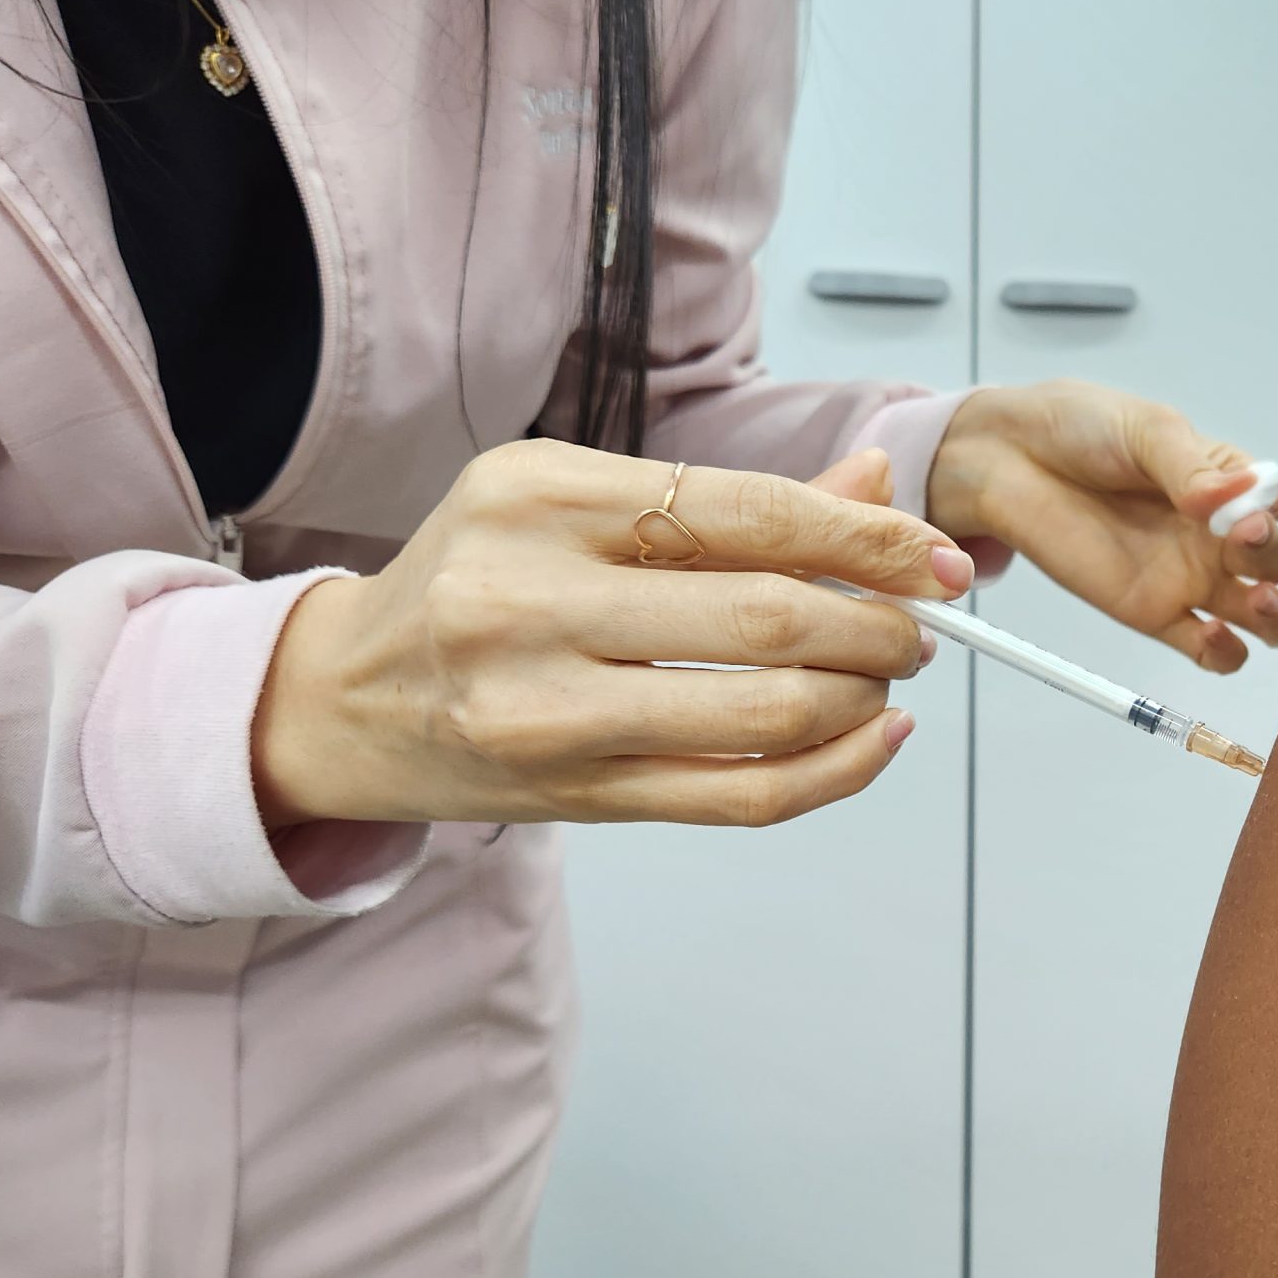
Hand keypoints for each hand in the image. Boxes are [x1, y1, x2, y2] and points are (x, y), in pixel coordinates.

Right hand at [253, 441, 971, 830]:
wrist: (344, 696)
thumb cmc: (474, 585)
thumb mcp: (575, 505)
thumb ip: (726, 501)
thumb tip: (875, 479)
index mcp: (541, 497)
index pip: (751, 510)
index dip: (867, 536)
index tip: (932, 558)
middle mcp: (531, 598)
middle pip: (770, 615)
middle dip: (879, 624)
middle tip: (918, 628)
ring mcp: (547, 708)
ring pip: (766, 712)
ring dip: (860, 698)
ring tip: (883, 680)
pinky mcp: (572, 795)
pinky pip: (739, 797)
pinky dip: (832, 774)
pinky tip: (871, 742)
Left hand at [925, 381, 1277, 673]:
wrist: (1011, 459)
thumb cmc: (1082, 431)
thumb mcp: (1145, 430)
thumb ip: (1190, 466)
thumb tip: (1229, 497)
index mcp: (1232, 484)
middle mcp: (1221, 536)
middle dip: (1275, 553)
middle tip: (1245, 531)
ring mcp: (1192, 579)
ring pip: (1265, 618)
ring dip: (1276, 617)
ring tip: (1255, 600)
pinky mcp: (1154, 615)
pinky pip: (1209, 650)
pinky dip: (1223, 653)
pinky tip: (1210, 635)